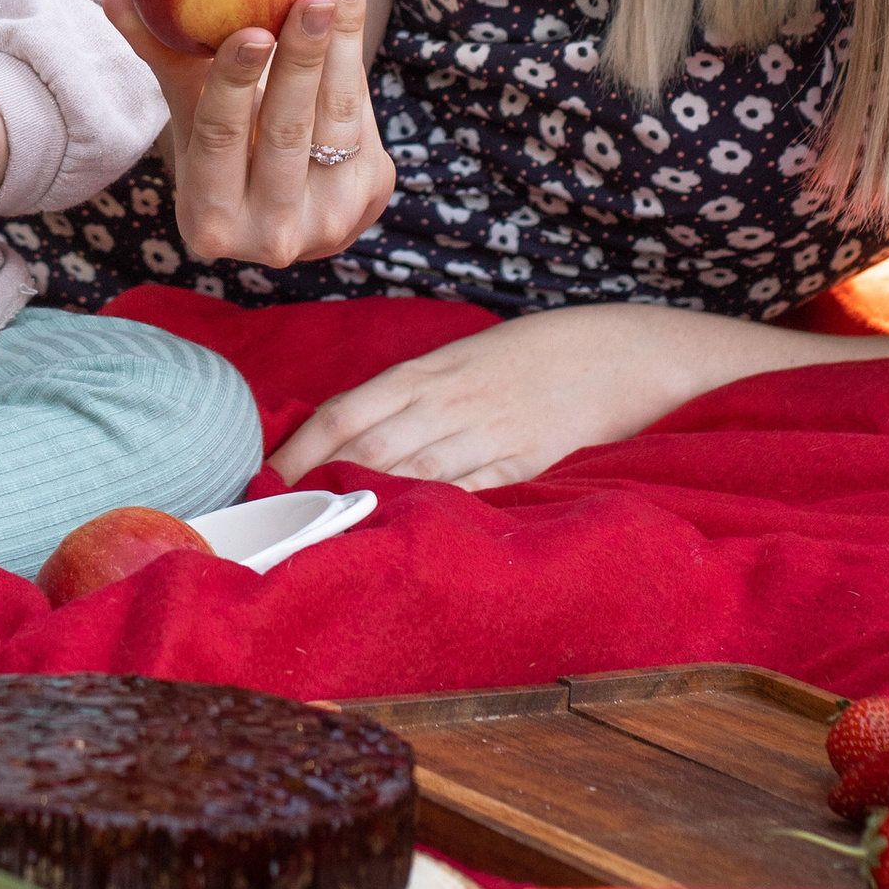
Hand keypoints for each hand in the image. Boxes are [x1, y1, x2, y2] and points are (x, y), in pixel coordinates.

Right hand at [105, 0, 394, 271]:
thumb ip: (164, 58)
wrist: (292, 208)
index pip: (219, 140)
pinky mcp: (373, 193)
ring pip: (338, 117)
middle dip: (303, 57)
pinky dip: (355, 53)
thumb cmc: (225, 152)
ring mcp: (330, 220)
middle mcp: (272, 235)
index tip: (251, 31)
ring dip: (342, 40)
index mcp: (210, 222)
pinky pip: (363, 115)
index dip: (234, 85)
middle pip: (287, 130)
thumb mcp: (189, 119)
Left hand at [276, 300, 806, 491]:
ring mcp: (487, 435)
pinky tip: (396, 535)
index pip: (346, 411)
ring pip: (408, 473)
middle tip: (271, 519)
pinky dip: (425, 513)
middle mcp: (449, 402)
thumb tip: (360, 434)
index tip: (262, 478)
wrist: (625, 353)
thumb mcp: (471, 360)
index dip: (300, 448)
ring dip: (360, 503)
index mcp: (431, 370)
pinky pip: (464, 492)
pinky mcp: (523, 465)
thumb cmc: (540, 354)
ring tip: (313, 534)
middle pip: (365, 449)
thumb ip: (419, 395)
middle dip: (315, 485)